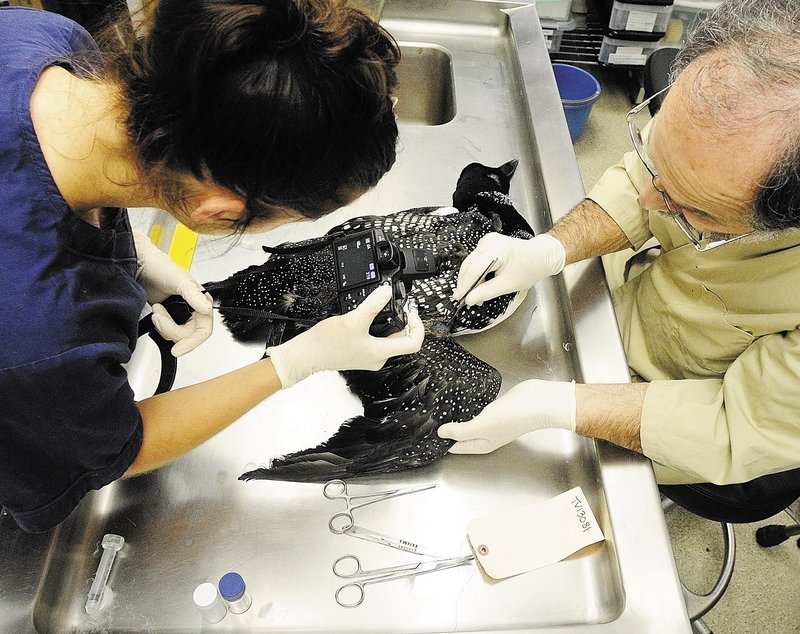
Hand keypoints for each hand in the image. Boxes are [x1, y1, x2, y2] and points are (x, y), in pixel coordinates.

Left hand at [133, 230, 212, 356]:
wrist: (140, 266)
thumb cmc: (161, 268)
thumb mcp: (180, 280)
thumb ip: (194, 295)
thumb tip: (206, 309)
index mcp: (201, 301)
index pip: (204, 329)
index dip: (192, 342)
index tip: (178, 349)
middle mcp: (193, 309)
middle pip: (188, 335)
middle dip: (171, 329)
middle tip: (159, 318)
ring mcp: (179, 315)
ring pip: (177, 336)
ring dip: (163, 327)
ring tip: (156, 310)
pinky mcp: (168, 318)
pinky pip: (166, 332)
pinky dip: (159, 326)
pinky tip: (155, 312)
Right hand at [267, 285, 424, 387]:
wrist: (307, 355)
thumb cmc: (327, 344)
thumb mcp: (354, 319)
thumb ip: (373, 305)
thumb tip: (386, 292)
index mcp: (380, 353)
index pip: (413, 343)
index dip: (418, 326)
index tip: (411, 313)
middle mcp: (377, 358)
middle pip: (403, 340)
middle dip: (404, 322)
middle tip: (399, 307)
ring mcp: (369, 356)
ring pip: (390, 339)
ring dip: (391, 323)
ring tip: (384, 308)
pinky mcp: (360, 352)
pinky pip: (377, 340)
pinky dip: (378, 327)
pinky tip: (369, 316)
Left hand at [437, 379, 575, 452]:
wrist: (537, 402)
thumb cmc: (510, 418)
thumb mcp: (481, 427)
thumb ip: (460, 431)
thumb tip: (441, 433)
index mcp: (482, 445)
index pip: (457, 447)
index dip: (442, 442)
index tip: (427, 434)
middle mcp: (487, 435)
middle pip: (463, 435)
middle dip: (449, 430)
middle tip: (430, 420)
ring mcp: (493, 421)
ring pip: (471, 422)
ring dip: (459, 418)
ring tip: (442, 409)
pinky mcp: (497, 407)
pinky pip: (479, 409)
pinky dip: (470, 406)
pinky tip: (462, 399)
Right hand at [453, 233, 564, 305]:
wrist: (540, 256)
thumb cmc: (529, 269)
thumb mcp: (508, 285)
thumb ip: (487, 292)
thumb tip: (469, 299)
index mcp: (497, 250)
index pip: (474, 269)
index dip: (465, 285)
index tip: (459, 298)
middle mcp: (489, 242)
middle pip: (468, 265)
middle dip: (465, 283)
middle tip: (465, 299)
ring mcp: (487, 241)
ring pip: (469, 263)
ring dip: (469, 279)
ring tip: (473, 294)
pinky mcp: (486, 244)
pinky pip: (474, 260)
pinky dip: (474, 273)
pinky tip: (478, 283)